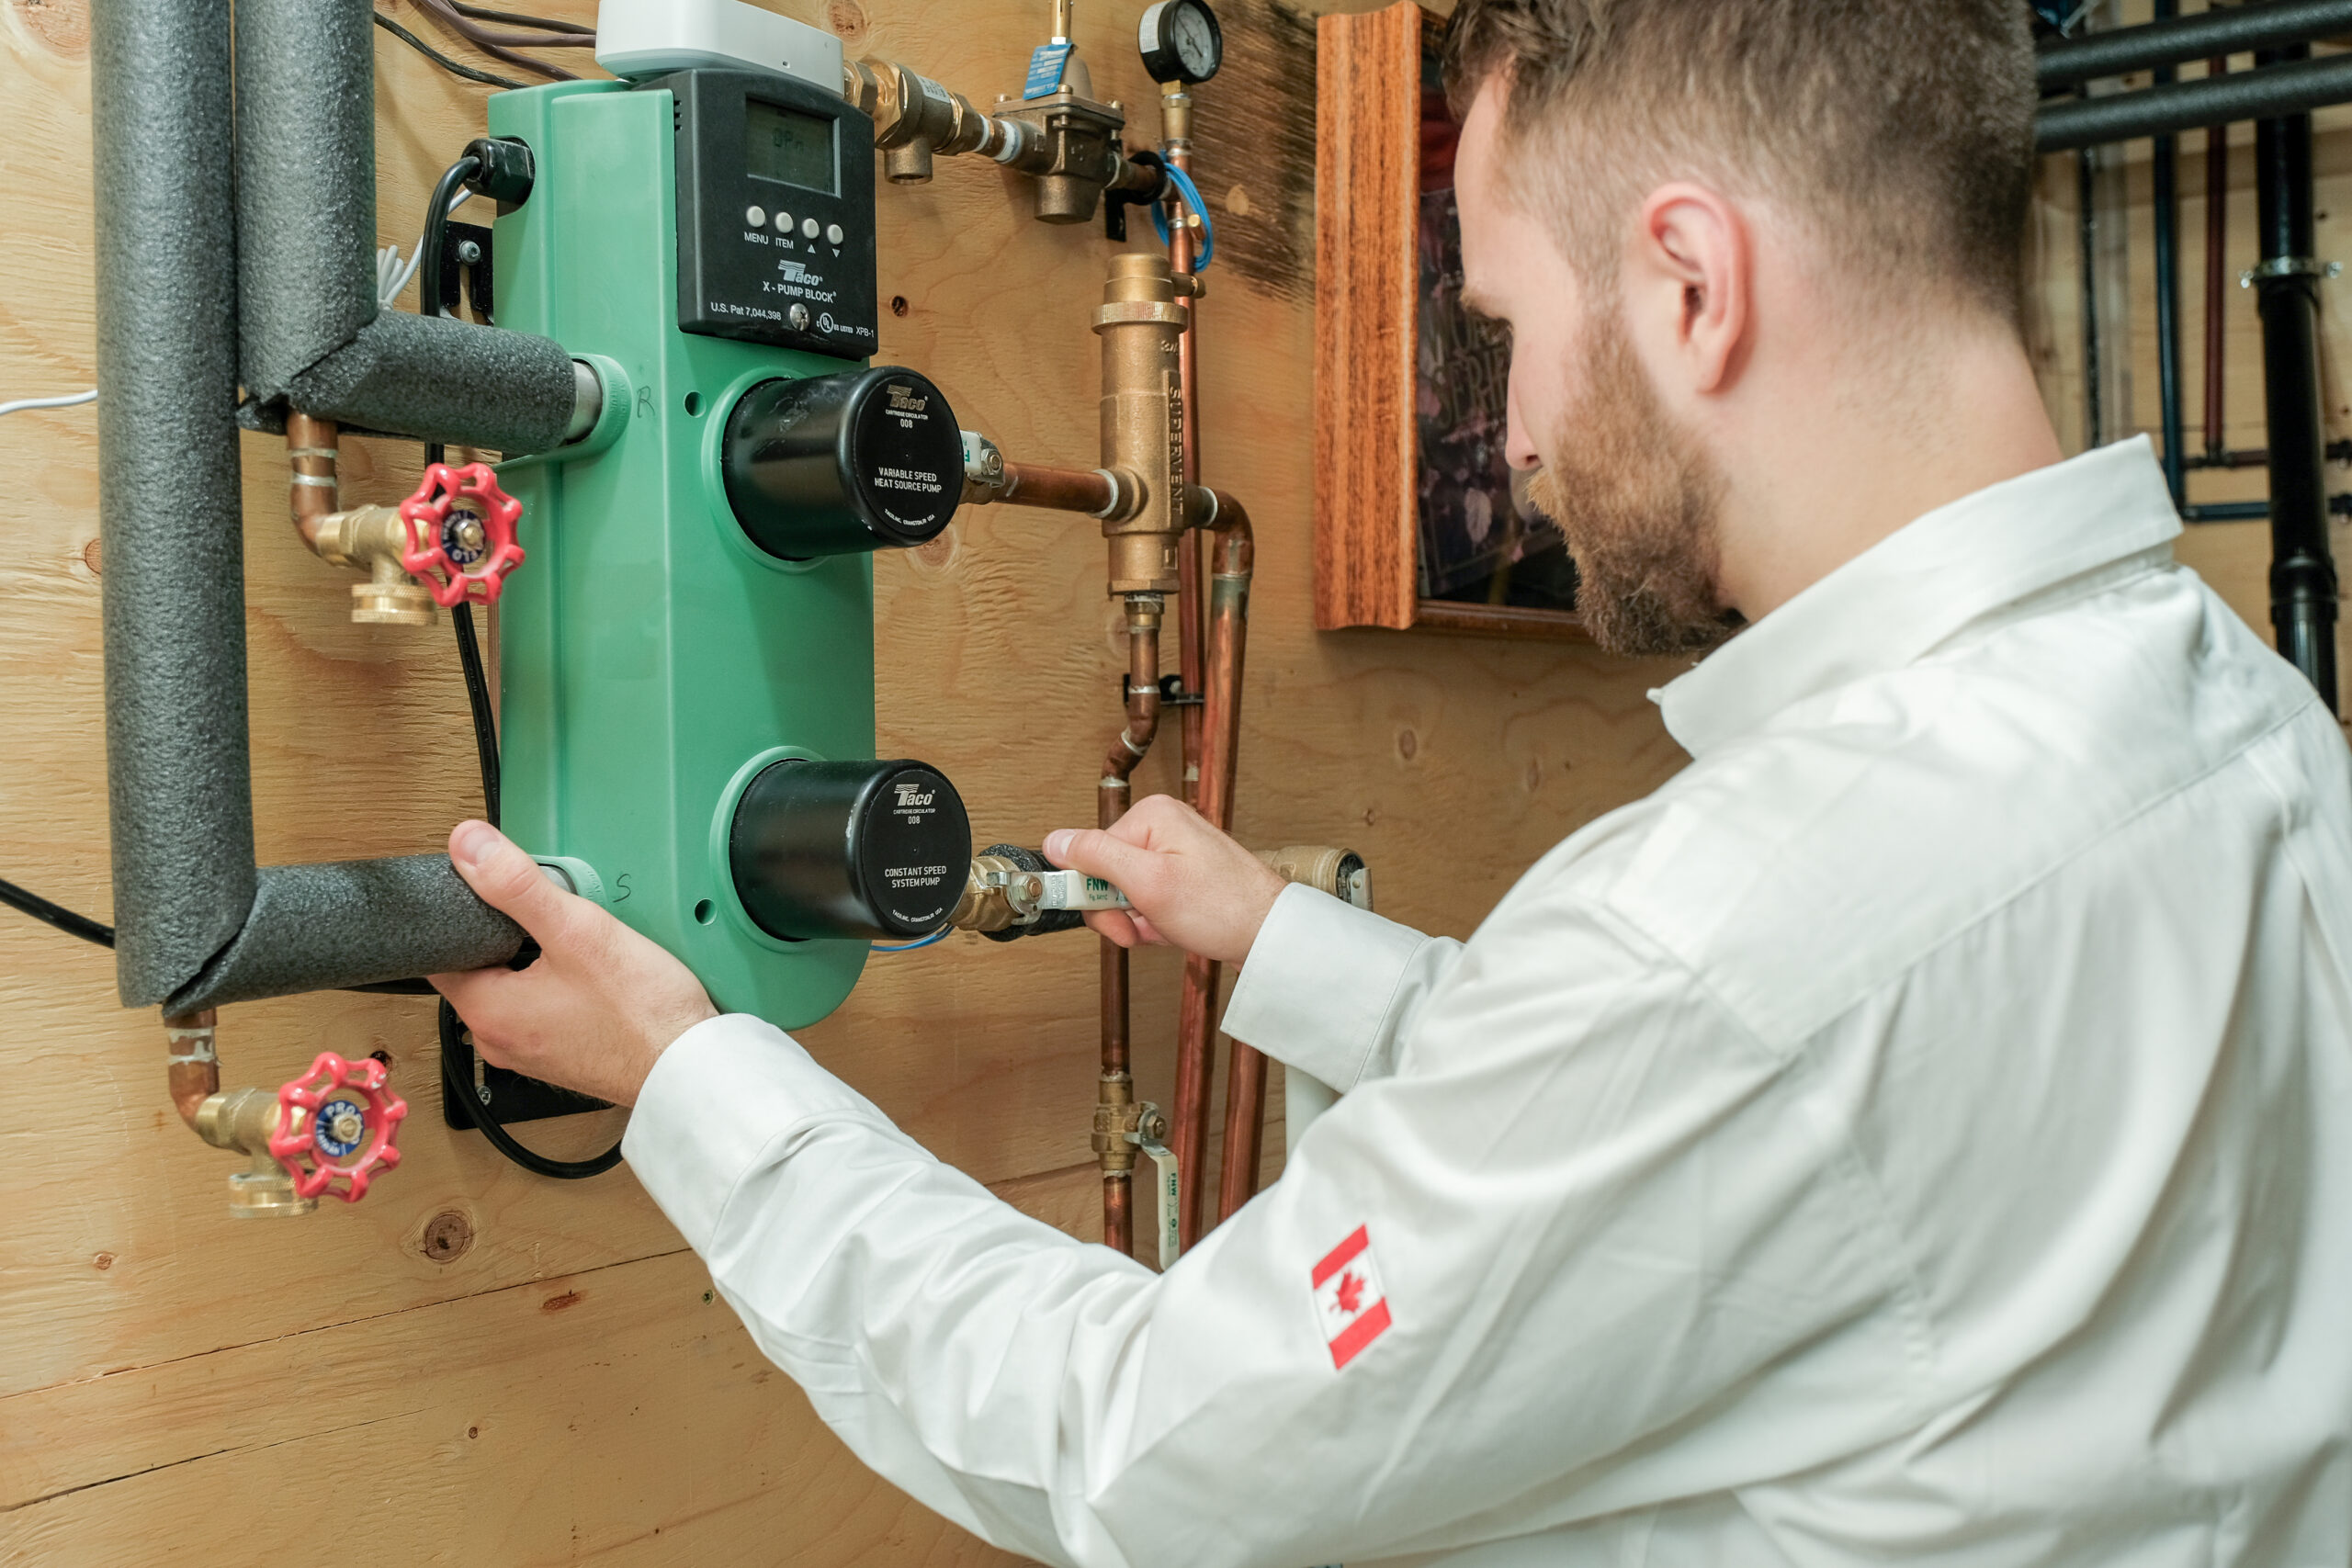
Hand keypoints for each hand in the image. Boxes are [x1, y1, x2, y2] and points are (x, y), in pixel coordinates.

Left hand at [430, 820, 716, 1107]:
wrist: (689, 1067)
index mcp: (486, 1013)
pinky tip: (593, 977)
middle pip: (479, 968)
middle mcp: (498, 1040)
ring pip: (513, 988)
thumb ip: (517, 885)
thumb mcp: (576, 930)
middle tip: (547, 913)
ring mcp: (530, 1053)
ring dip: (534, 961)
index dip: (460, 914)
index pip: (440, 952)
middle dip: (506, 935)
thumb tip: (468, 846)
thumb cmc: (640, 1012)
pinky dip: (557, 987)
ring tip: (575, 943)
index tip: (487, 892)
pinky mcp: (561, 1058)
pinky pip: (542, 1010)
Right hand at [1043, 794, 1286, 964]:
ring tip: (1165, 929)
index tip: (1112, 919)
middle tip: (1139, 928)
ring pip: (1126, 893)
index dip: (1095, 894)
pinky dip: (1154, 923)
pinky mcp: (1184, 877)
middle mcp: (1163, 827)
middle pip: (1106, 873)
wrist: (1270, 937)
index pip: (1090, 853)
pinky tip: (1172, 930)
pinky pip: (1148, 901)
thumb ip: (1095, 857)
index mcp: (1151, 815)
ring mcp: (1175, 853)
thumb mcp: (1148, 883)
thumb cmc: (1223, 908)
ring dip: (1137, 921)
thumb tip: (1053, 841)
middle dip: (1118, 911)